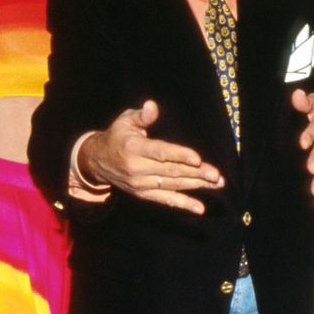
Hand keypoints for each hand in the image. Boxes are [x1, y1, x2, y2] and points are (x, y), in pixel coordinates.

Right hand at [78, 100, 223, 214]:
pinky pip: (165, 200)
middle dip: (196, 173)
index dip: (180, 156)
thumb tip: (152, 106)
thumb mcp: (125, 121)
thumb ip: (141, 116)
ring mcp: (140, 183)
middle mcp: (137, 168)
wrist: (96, 161)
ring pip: (173, 185)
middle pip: (171, 171)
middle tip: (216, 175)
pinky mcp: (143, 194)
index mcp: (134, 148)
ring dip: (196, 186)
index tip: (198, 159)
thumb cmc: (117, 136)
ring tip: (217, 184)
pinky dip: (183, 204)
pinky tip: (200, 208)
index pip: (160, 153)